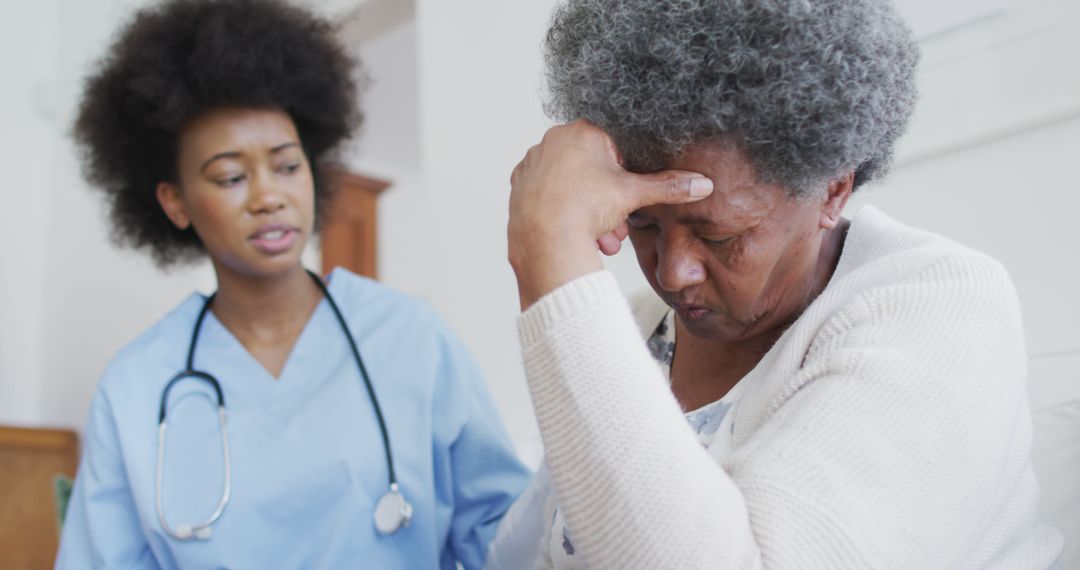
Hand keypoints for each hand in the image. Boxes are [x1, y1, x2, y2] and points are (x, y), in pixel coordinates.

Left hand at [508, 120, 712, 308]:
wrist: (543, 239)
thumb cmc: (584, 209)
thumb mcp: (633, 195)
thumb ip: (669, 187)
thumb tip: (703, 184)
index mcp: (582, 131)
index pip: (614, 146)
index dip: (625, 175)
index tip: (627, 196)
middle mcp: (553, 140)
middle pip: (592, 170)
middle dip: (608, 203)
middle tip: (616, 227)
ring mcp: (533, 161)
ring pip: (572, 185)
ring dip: (589, 213)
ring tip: (599, 238)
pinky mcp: (520, 184)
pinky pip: (549, 195)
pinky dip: (563, 211)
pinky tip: (571, 230)